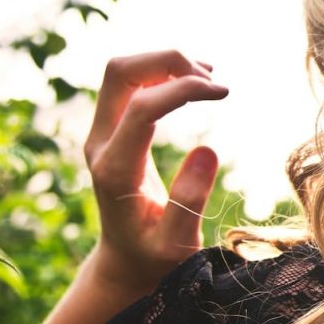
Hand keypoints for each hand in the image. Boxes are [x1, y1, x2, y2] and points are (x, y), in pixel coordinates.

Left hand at [83, 50, 227, 294]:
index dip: (183, 89)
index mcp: (115, 170)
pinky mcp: (112, 130)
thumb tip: (207, 149)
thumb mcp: (177, 243)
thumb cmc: (154, 258)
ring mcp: (102, 134)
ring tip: (209, 80)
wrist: (125, 261)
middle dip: (167, 61)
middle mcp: (100, 144)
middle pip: (120, 73)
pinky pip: (130, 84)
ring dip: (164, 63)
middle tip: (212, 79)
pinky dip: (161, 72)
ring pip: (123, 72)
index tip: (223, 92)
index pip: (141, 106)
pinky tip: (194, 83)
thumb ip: (189, 201)